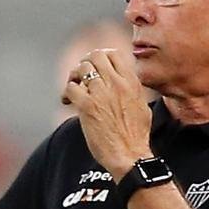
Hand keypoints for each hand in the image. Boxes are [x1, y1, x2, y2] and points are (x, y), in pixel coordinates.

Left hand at [62, 48, 152, 179]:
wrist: (130, 155)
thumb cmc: (136, 136)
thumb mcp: (141, 106)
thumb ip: (131, 89)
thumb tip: (122, 82)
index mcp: (131, 82)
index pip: (113, 54)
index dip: (100, 57)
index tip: (96, 69)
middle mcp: (117, 84)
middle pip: (95, 56)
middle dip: (84, 64)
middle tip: (80, 78)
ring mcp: (102, 94)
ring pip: (81, 69)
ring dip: (74, 77)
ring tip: (74, 90)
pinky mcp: (87, 106)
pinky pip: (71, 88)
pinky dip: (66, 93)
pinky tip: (67, 102)